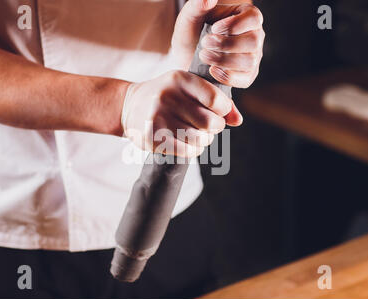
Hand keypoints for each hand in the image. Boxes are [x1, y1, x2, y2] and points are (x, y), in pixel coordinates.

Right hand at [121, 70, 240, 156]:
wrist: (130, 106)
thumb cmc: (168, 97)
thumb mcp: (189, 89)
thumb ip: (217, 100)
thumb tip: (237, 120)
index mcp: (180, 79)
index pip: (216, 99)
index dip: (224, 110)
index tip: (218, 112)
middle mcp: (167, 96)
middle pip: (210, 122)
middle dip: (215, 128)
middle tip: (209, 127)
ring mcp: (158, 117)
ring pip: (199, 139)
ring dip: (204, 141)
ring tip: (197, 135)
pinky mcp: (152, 137)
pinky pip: (186, 151)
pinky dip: (193, 151)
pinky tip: (188, 144)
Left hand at [172, 0, 264, 87]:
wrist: (186, 58)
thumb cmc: (191, 34)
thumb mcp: (190, 18)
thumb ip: (197, 5)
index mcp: (246, 16)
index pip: (254, 18)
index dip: (235, 24)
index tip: (213, 29)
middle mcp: (254, 36)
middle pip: (253, 41)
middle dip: (226, 44)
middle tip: (204, 44)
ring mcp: (252, 57)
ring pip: (249, 61)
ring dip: (224, 60)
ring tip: (203, 56)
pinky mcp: (246, 76)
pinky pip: (245, 79)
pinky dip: (228, 76)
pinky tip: (211, 70)